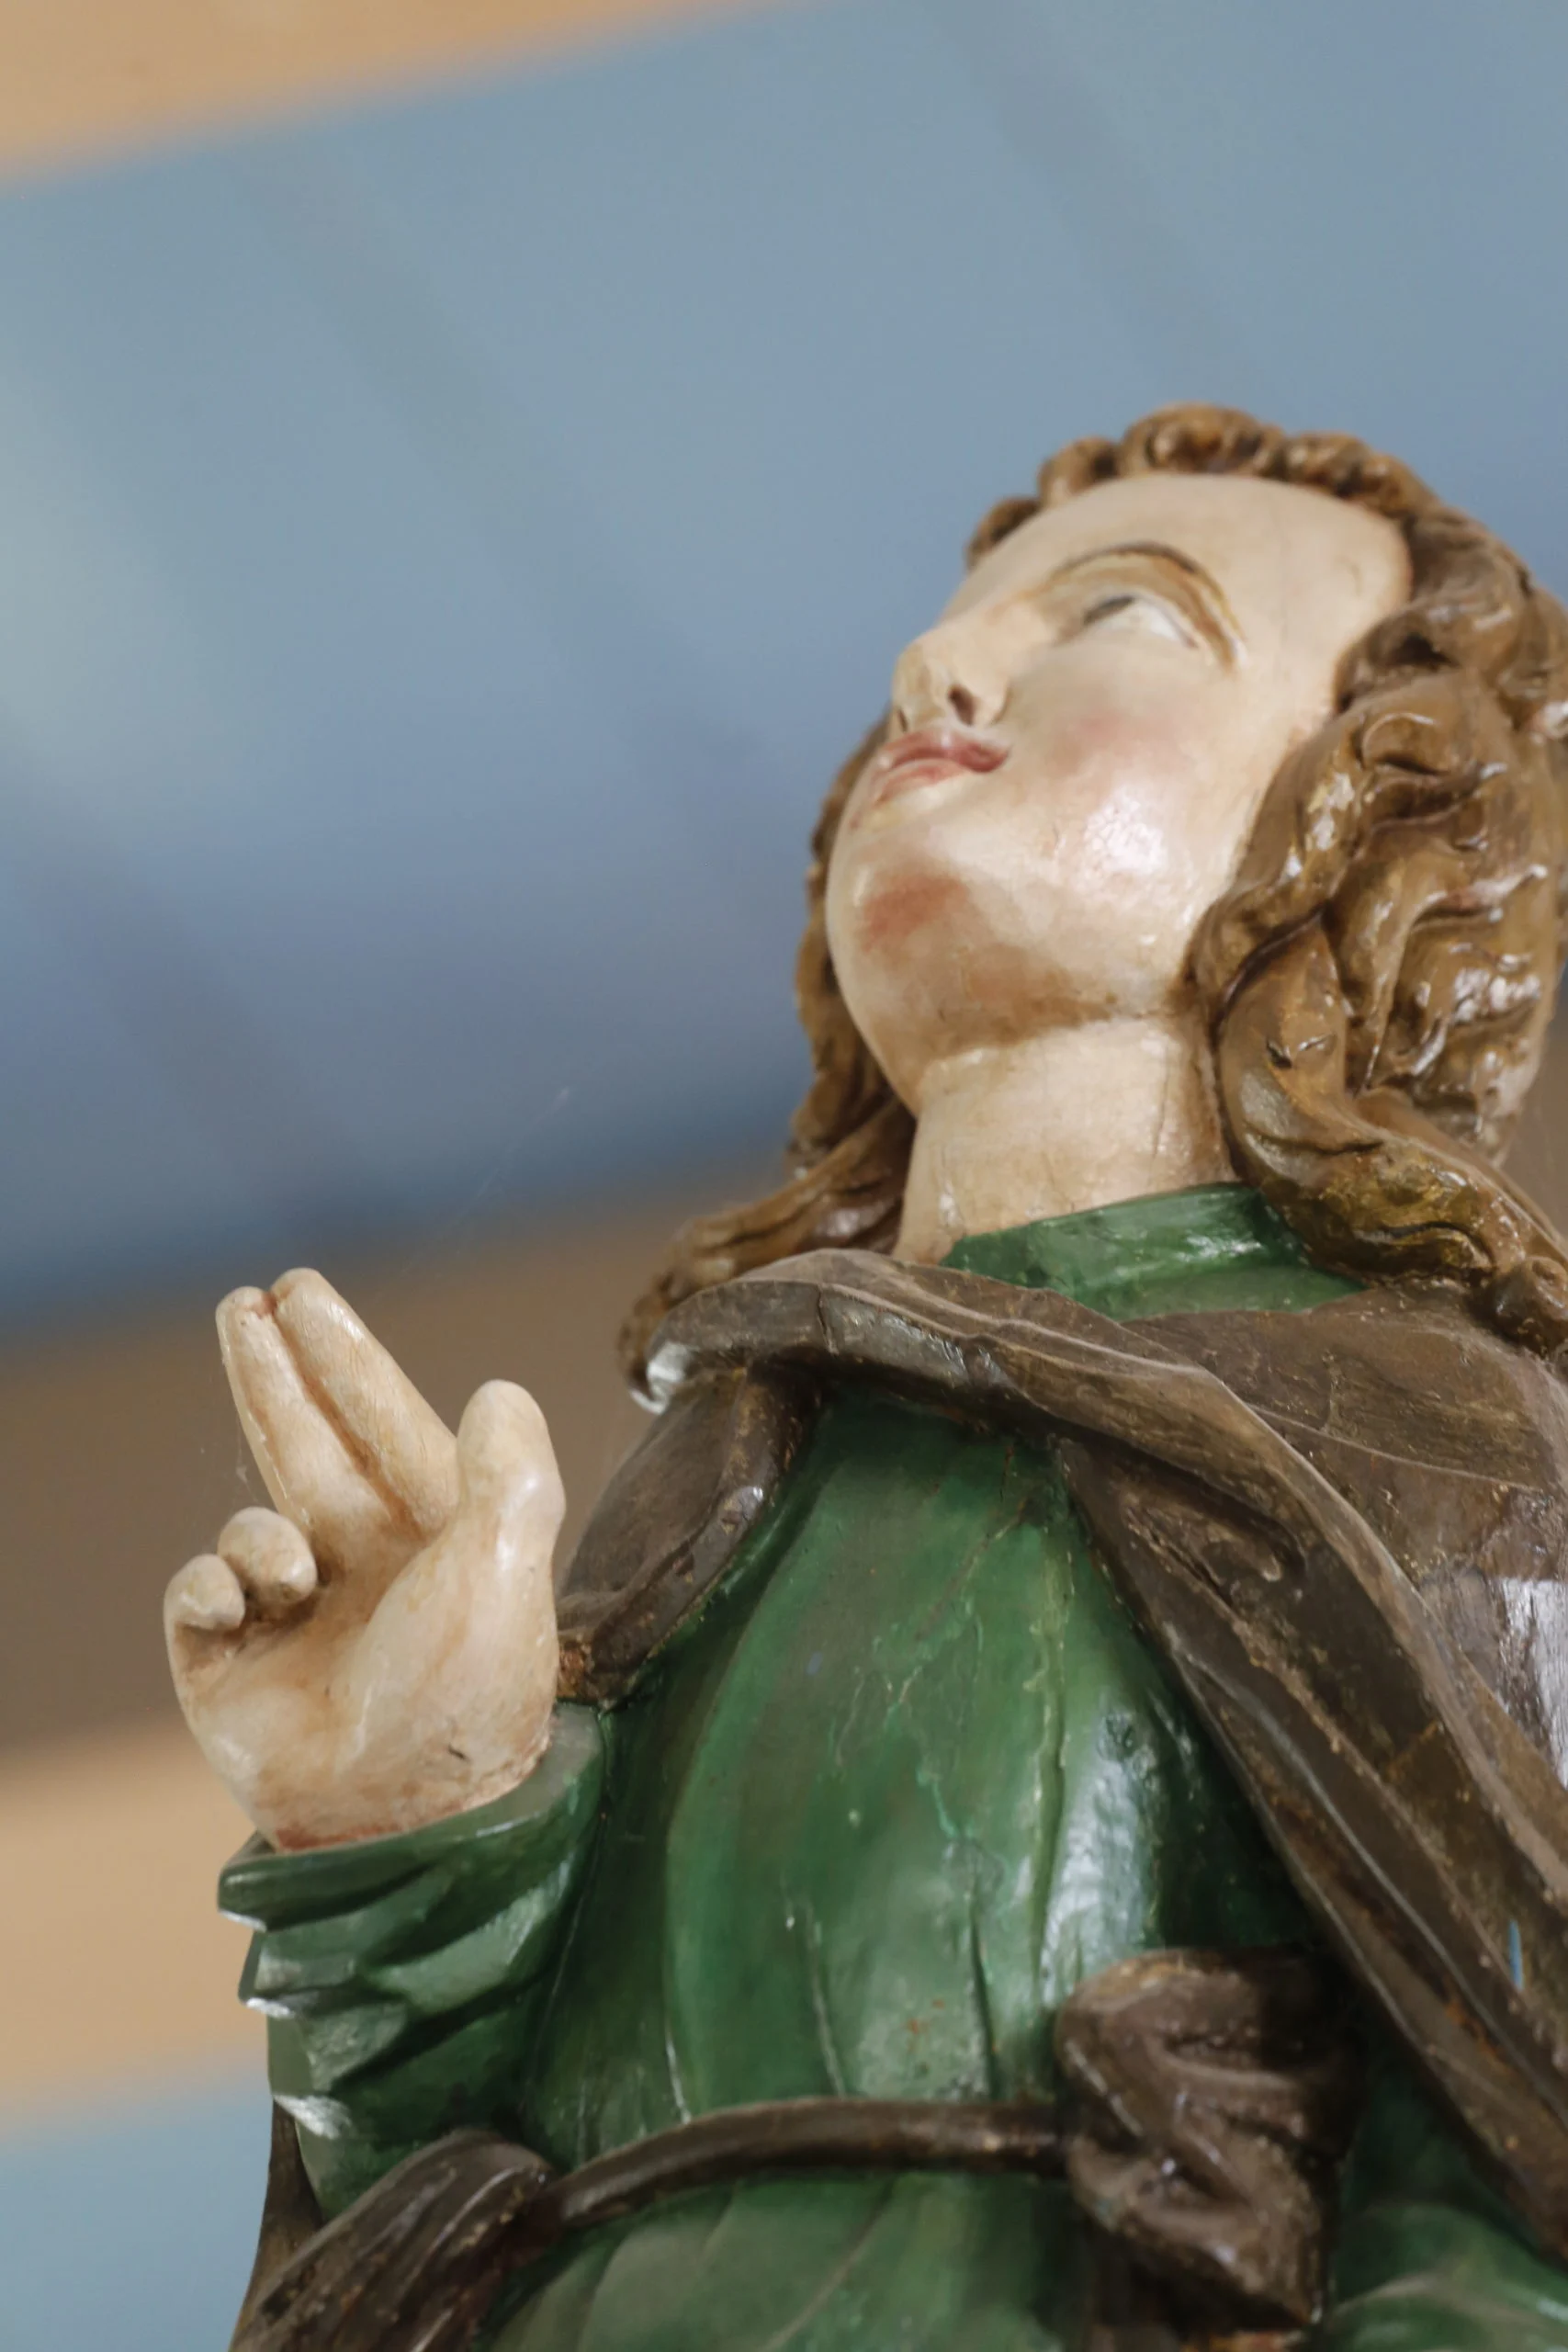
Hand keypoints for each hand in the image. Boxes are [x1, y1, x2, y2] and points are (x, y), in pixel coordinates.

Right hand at [165, 1270, 562, 1849]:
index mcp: (438, 1536)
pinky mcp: (231, 1667)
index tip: (298, 1288)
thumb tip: (500, 1390)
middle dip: (277, 1375)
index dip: (342, 1355)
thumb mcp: (505, 1559)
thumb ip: (509, 1467)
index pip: (381, 1421)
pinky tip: (243, 1602)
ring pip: (250, 1521)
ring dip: (257, 1529)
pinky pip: (199, 1590)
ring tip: (290, 1569)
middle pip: (309, 1445)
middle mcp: (369, 1568)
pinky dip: (214, 1583)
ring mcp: (298, 1618)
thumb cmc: (464, 1687)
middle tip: (247, 1302)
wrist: (397, 1816)